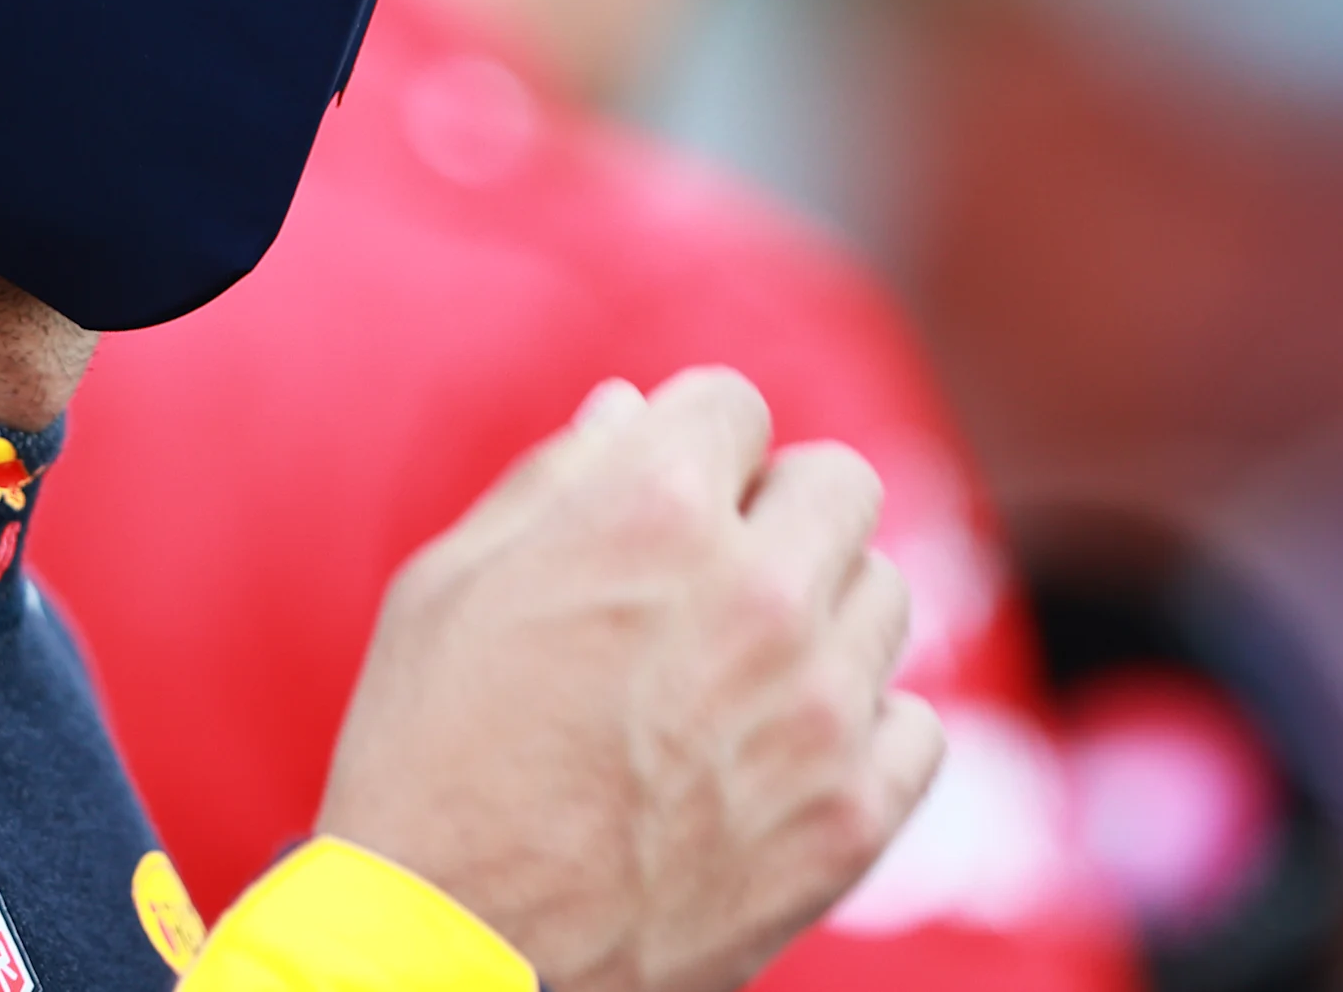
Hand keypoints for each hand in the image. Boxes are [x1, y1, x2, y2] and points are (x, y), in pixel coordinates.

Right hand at [316, 367, 942, 991]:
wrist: (448, 954)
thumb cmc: (427, 760)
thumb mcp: (450, 584)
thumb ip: (557, 479)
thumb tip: (634, 412)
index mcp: (655, 510)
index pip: (735, 405)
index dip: (690, 448)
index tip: (665, 502)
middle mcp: (759, 593)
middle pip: (840, 484)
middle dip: (778, 513)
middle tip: (711, 580)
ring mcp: (818, 709)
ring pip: (884, 597)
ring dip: (822, 618)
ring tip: (734, 682)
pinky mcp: (851, 815)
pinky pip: (915, 725)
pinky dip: (860, 733)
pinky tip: (780, 756)